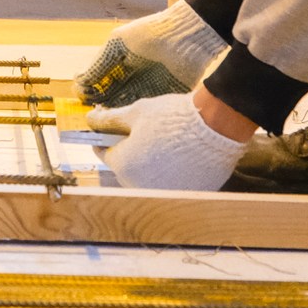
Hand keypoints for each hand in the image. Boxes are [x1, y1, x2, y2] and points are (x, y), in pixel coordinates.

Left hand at [84, 91, 253, 191]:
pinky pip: (170, 184)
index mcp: (123, 166)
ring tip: (165, 145)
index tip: (115, 131)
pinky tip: (181, 157)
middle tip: (146, 134)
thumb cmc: (173, 118)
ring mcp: (163, 193)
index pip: (105, 154)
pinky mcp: (185, 195)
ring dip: (151, 165)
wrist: (216, 128)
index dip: (108, 139)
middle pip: (127, 169)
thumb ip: (110, 120)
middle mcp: (139, 186)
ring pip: (148, 178)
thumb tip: (91, 119)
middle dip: (131, 152)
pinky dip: (172, 173)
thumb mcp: (137, 112)